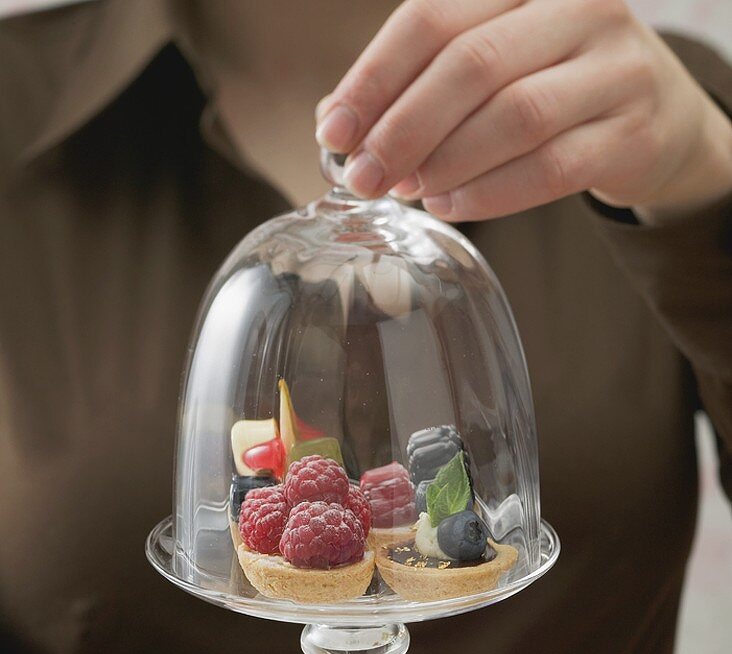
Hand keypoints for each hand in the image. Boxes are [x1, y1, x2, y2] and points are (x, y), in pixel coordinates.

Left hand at [315, 0, 731, 222]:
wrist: (656, 117)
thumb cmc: (551, 86)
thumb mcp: (493, 62)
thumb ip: (421, 81)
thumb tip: (336, 122)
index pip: (434, 17)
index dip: (375, 77)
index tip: (334, 130)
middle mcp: (578, 8)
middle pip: (472, 65)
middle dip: (404, 128)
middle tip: (364, 177)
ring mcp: (615, 68)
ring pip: (514, 117)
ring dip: (446, 163)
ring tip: (407, 191)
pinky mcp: (633, 133)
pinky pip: (550, 169)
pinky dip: (489, 195)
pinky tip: (450, 206)